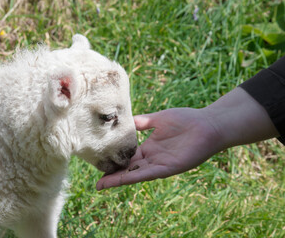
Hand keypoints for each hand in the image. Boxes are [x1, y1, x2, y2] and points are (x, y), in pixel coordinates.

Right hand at [96, 108, 223, 189]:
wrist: (208, 124)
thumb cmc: (186, 119)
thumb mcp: (158, 118)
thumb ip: (142, 121)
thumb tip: (125, 120)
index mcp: (150, 147)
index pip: (128, 157)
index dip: (115, 162)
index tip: (100, 164)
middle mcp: (153, 158)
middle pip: (129, 169)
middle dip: (114, 176)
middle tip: (97, 183)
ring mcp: (160, 164)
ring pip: (135, 174)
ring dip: (119, 180)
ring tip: (103, 185)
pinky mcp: (169, 168)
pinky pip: (148, 173)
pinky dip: (134, 177)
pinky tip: (121, 179)